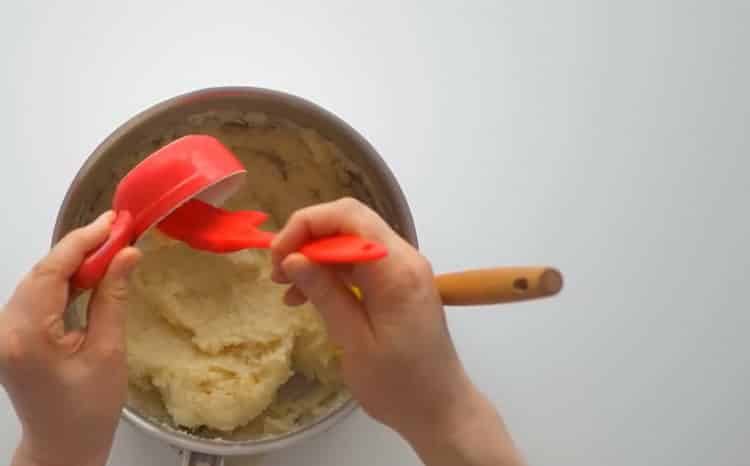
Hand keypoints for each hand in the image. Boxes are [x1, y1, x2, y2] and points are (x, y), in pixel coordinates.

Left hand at [0, 211, 140, 465]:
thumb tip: (128, 254)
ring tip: (110, 245)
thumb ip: (113, 297)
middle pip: (41, 272)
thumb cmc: (90, 408)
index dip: (83, 241)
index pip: (50, 272)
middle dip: (80, 247)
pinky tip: (89, 272)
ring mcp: (2, 332)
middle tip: (118, 229)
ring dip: (73, 262)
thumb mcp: (108, 351)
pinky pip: (36, 295)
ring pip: (38, 280)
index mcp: (25, 336)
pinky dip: (63, 280)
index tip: (113, 222)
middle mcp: (4, 329)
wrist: (62, 444)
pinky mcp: (9, 334)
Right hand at [271, 198, 523, 465]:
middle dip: (307, 239)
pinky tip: (305, 297)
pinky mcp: (397, 285)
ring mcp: (403, 270)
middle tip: (277, 273)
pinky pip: (359, 264)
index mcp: (397, 270)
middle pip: (349, 223)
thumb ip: (326, 295)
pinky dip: (330, 274)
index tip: (278, 257)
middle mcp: (404, 259)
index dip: (307, 226)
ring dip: (315, 258)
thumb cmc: (399, 385)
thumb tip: (293, 259)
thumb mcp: (356, 342)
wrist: (440, 410)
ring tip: (286, 288)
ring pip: (351, 242)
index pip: (349, 218)